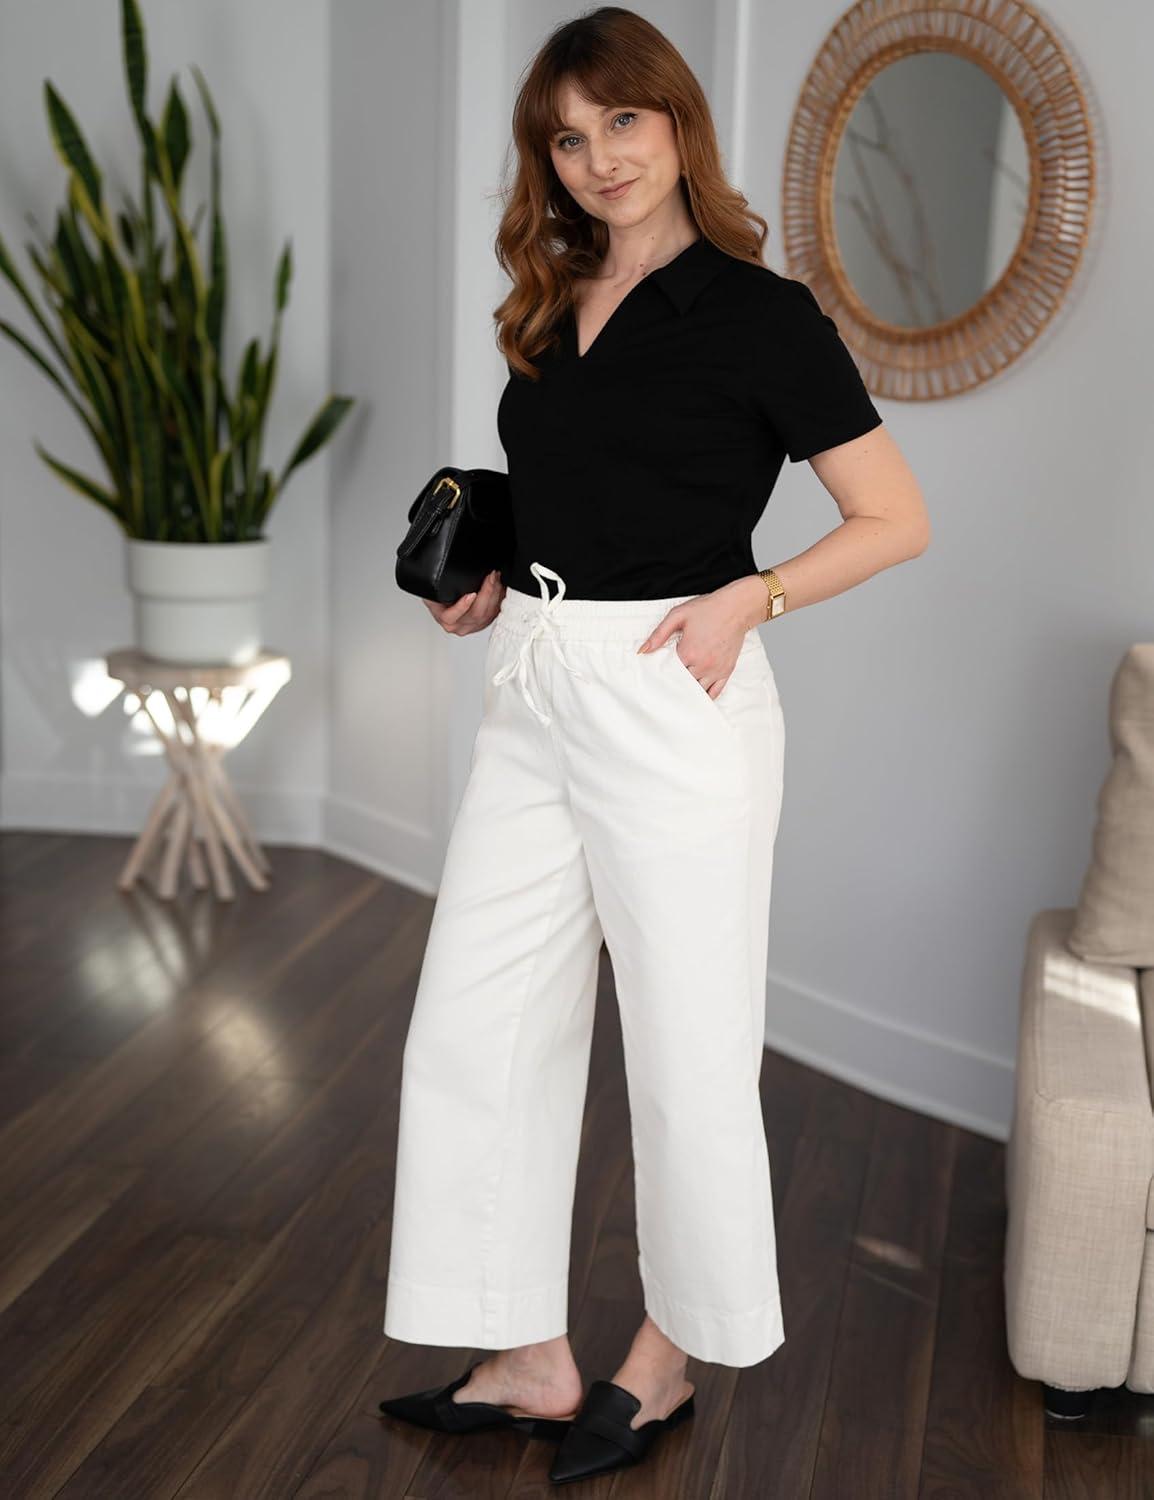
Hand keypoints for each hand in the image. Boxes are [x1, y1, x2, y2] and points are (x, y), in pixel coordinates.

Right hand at [423, 569, 504, 634]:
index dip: (461, 607)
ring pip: (489, 613)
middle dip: (486, 592)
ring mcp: (475, 625)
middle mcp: (460, 625)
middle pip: (476, 613)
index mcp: (446, 619)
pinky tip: (500, 586)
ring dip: (495, 593)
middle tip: (490, 576)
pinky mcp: (486, 622)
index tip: (470, 594)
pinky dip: (500, 598)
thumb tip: (429, 571)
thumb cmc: (442, 598)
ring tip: (495, 577)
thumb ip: (434, 586)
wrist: (449, 605)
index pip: (451, 617)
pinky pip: (496, 612)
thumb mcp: (433, 591)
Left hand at [636, 577, 760, 698]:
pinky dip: (705, 696)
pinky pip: (715, 692)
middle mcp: (702, 664)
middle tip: (666, 684)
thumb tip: (643, 650)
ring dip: (689, 690)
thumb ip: (659, 634)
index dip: (662, 672)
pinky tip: (698, 696)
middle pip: (682, 683)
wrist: (736, 608)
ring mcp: (715, 670)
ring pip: (697, 690)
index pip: (668, 672)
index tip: (657, 673)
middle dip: (674, 682)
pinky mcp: (726, 671)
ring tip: (680, 691)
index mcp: (688, 652)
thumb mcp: (678, 615)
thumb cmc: (708, 610)